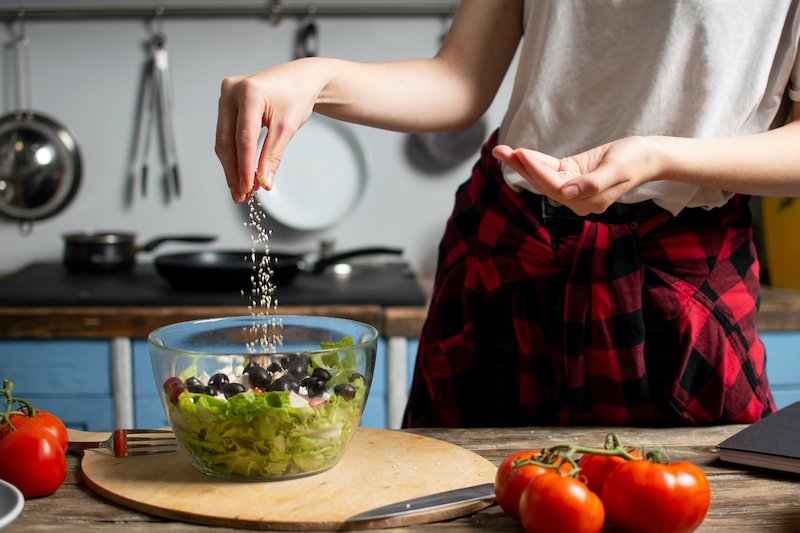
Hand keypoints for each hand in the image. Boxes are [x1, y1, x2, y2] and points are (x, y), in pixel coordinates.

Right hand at [215, 59, 323, 202]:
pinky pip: (226, 134)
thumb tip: (263, 182)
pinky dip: (233, 155)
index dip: (244, 167)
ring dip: (231, 166)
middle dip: (234, 171)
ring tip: (240, 189)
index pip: (243, 138)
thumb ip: (273, 155)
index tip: (248, 189)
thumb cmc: (297, 97)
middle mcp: (231, 91)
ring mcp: (226, 96)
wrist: (300, 79)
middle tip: (241, 196)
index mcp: (249, 93)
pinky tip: (238, 172)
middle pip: (227, 141)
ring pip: (223, 140)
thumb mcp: (287, 127)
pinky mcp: (226, 103)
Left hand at [492, 136, 659, 215]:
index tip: (520, 153)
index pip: (554, 187)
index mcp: (588, 202)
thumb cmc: (636, 159)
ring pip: (542, 176)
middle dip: (520, 166)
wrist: (648, 155)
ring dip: (521, 163)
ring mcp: (573, 188)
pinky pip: (549, 169)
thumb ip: (592, 183)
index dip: (536, 170)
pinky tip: (518, 154)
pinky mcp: (572, 176)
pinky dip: (534, 161)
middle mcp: (577, 199)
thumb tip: (567, 195)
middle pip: (542, 183)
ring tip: (501, 150)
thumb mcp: (616, 169)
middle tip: (499, 150)